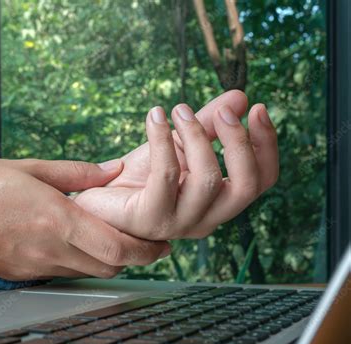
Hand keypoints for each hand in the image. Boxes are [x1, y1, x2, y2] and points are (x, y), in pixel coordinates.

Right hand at [0, 159, 169, 279]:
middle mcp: (50, 250)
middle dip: (134, 257)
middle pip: (110, 267)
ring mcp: (36, 267)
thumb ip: (76, 173)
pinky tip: (73, 241)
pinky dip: (79, 261)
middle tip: (145, 240)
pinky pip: (63, 272)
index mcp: (57, 220)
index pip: (117, 248)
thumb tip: (111, 171)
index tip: (162, 243)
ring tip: (111, 236)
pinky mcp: (22, 273)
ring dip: (107, 259)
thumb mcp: (29, 168)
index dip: (147, 250)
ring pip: (89, 272)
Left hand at [74, 95, 277, 239]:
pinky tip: (155, 116)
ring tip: (178, 110)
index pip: (261, 181)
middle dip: (239, 142)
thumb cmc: (140, 175)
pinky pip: (166, 176)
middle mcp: (206, 219)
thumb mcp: (179, 143)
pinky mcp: (150, 218)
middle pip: (246, 186)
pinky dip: (163, 139)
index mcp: (219, 203)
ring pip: (208, 180)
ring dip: (196, 136)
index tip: (258, 108)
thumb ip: (208, 124)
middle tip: (222, 111)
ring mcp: (178, 223)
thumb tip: (239, 97)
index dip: (266, 145)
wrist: (99, 197)